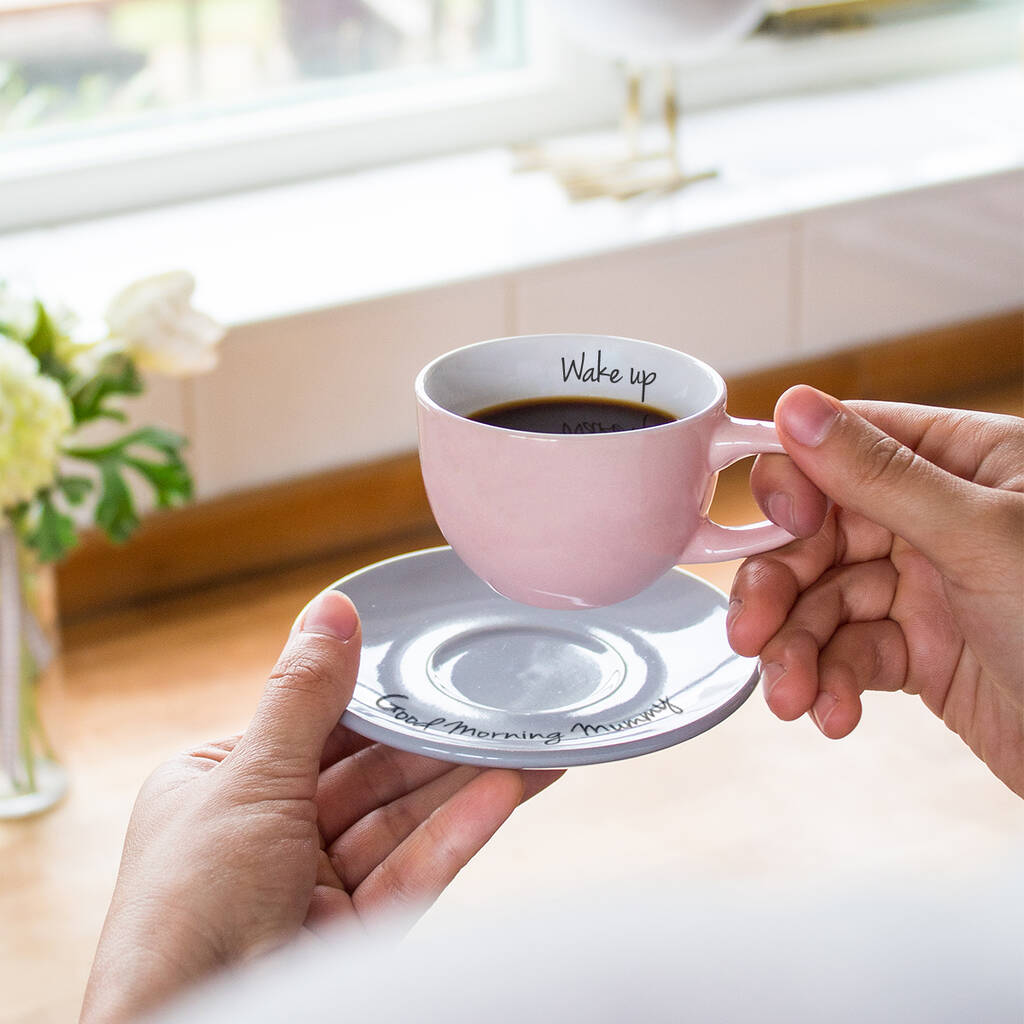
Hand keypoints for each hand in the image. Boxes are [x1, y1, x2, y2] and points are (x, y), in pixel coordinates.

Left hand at [82, 589, 560, 1022]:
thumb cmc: (187, 910)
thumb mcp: (249, 780)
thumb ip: (303, 697)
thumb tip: (332, 610)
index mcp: (221, 786)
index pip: (314, 725)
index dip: (376, 697)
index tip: (433, 667)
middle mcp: (267, 833)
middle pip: (370, 774)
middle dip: (435, 743)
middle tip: (502, 705)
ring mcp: (312, 885)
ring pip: (402, 820)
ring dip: (463, 785)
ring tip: (528, 747)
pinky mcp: (352, 932)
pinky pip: (412, 871)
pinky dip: (457, 835)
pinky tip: (504, 794)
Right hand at [727, 386, 1023, 795]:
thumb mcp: (982, 537)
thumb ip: (880, 474)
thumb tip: (798, 408)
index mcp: (968, 465)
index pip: (849, 446)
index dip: (796, 482)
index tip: (777, 521)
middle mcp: (942, 520)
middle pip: (822, 534)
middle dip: (781, 587)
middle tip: (751, 629)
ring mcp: (932, 588)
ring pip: (827, 601)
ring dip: (798, 650)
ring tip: (790, 691)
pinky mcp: (925, 653)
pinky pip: (853, 654)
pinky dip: (832, 684)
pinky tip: (833, 711)